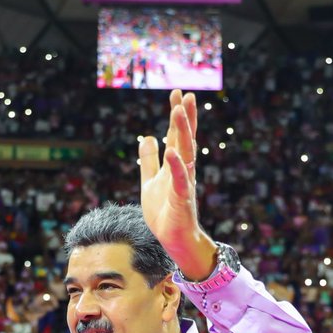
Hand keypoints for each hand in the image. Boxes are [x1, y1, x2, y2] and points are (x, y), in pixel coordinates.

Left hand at [139, 90, 216, 279]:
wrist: (172, 238)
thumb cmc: (164, 211)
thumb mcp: (150, 182)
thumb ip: (149, 161)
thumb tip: (146, 138)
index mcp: (175, 165)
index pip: (177, 135)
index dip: (178, 115)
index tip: (177, 94)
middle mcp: (183, 170)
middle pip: (185, 139)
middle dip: (185, 117)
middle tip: (185, 95)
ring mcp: (184, 183)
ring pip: (185, 153)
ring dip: (182, 133)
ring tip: (179, 112)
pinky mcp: (182, 198)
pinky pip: (180, 179)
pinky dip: (176, 165)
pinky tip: (172, 150)